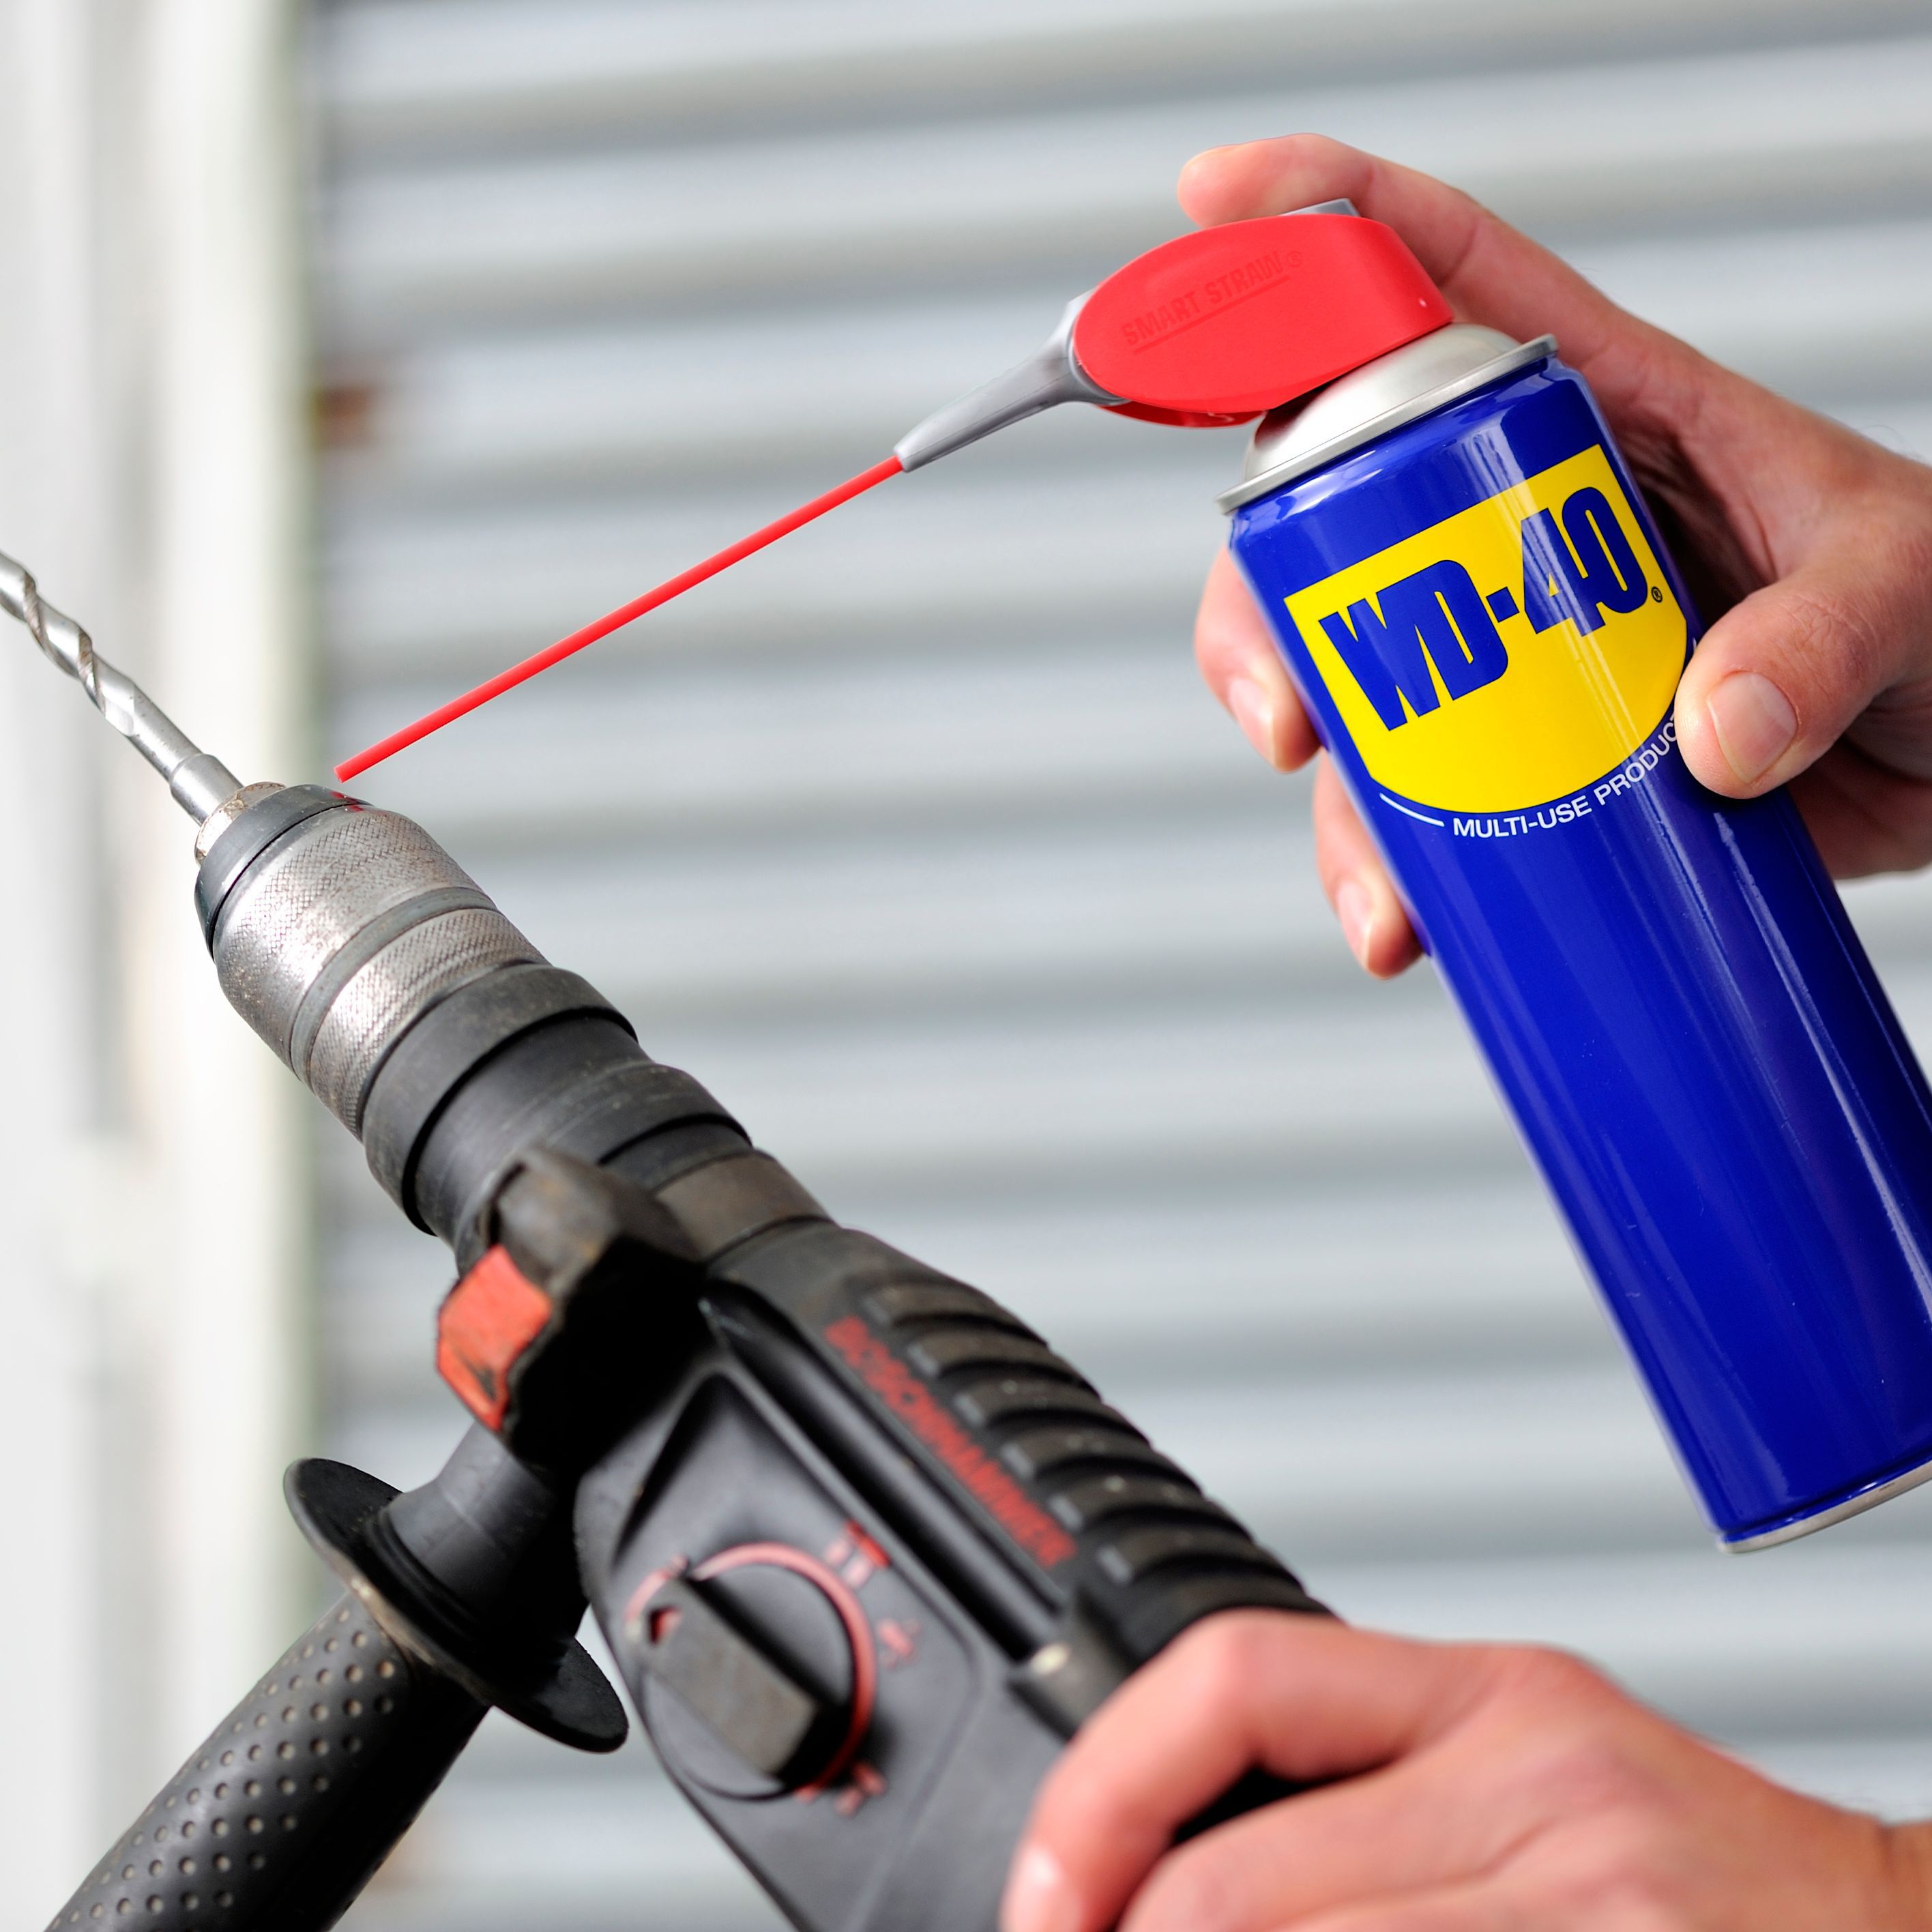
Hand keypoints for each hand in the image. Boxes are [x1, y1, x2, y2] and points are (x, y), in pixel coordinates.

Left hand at [1002, 1611, 1931, 1931]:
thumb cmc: (1724, 1897)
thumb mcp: (1543, 1787)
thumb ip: (1371, 1804)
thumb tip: (1159, 1885)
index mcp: (1498, 1699)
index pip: (1235, 1673)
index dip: (1101, 1783)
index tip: (1043, 1885)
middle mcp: (1539, 1787)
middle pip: (1235, 1880)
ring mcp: (1588, 1912)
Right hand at [1187, 137, 1931, 976]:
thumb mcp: (1912, 586)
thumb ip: (1823, 637)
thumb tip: (1708, 735)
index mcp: (1609, 410)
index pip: (1444, 278)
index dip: (1318, 225)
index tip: (1210, 202)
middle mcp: (1524, 519)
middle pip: (1330, 509)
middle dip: (1266, 603)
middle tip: (1288, 709)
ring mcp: (1511, 644)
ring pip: (1348, 681)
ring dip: (1330, 784)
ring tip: (1377, 884)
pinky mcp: (1523, 757)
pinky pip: (1414, 803)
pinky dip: (1386, 867)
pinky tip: (1402, 925)